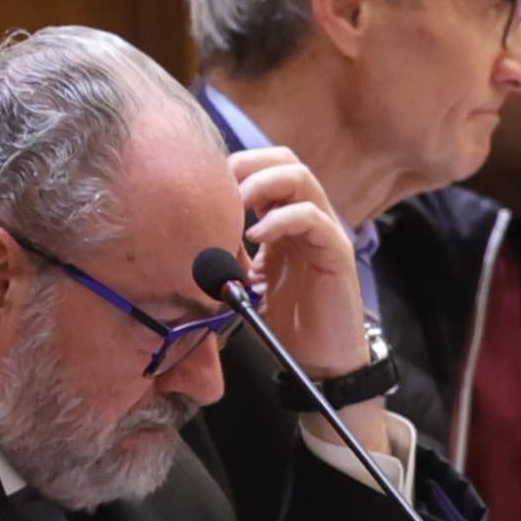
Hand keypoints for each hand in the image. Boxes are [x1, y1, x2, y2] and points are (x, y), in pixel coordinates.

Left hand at [225, 143, 370, 381]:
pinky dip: (281, 219)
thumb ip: (226, 254)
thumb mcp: (243, 280)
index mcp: (283, 217)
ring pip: (302, 178)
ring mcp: (324, 230)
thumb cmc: (283, 319)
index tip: (205, 183)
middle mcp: (306, 215)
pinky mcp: (336, 251)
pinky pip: (312, 218)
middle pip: (285, 159)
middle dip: (249, 164)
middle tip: (221, 186)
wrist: (317, 360)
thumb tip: (185, 240)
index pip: (265, 166)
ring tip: (238, 205)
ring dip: (264, 183)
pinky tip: (255, 236)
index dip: (235, 166)